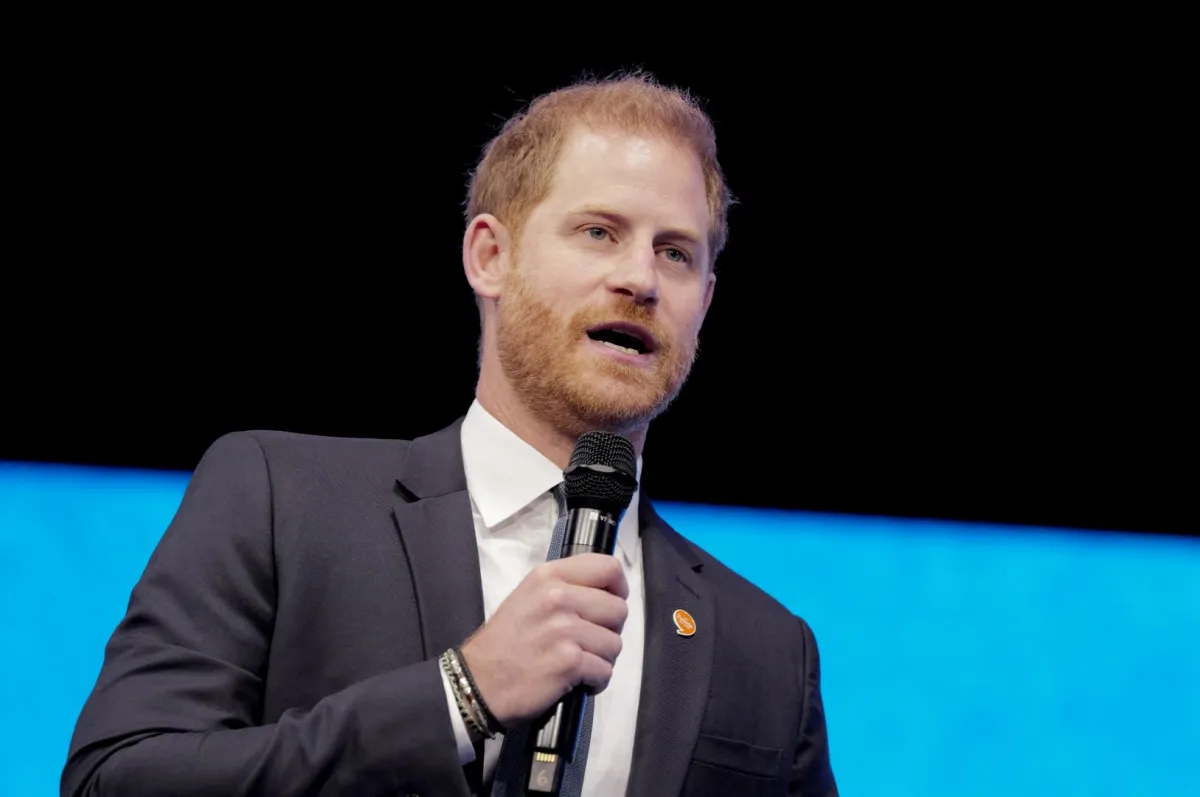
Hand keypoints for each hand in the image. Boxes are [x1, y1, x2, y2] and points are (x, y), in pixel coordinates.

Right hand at [459, 553, 627, 726]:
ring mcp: (564, 629)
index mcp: (549, 576)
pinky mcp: (569, 662)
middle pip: (619, 609)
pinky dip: (595, 681)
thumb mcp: (528, 596)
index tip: (610, 603)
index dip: (618, 588)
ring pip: (615, 643)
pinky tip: (577, 681)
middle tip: (589, 643)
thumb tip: (605, 593)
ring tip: (578, 663)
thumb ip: (565, 587)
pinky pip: (605, 671)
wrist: (478, 682)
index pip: (608, 568)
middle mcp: (558, 597)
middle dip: (610, 630)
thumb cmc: (505, 642)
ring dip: (602, 659)